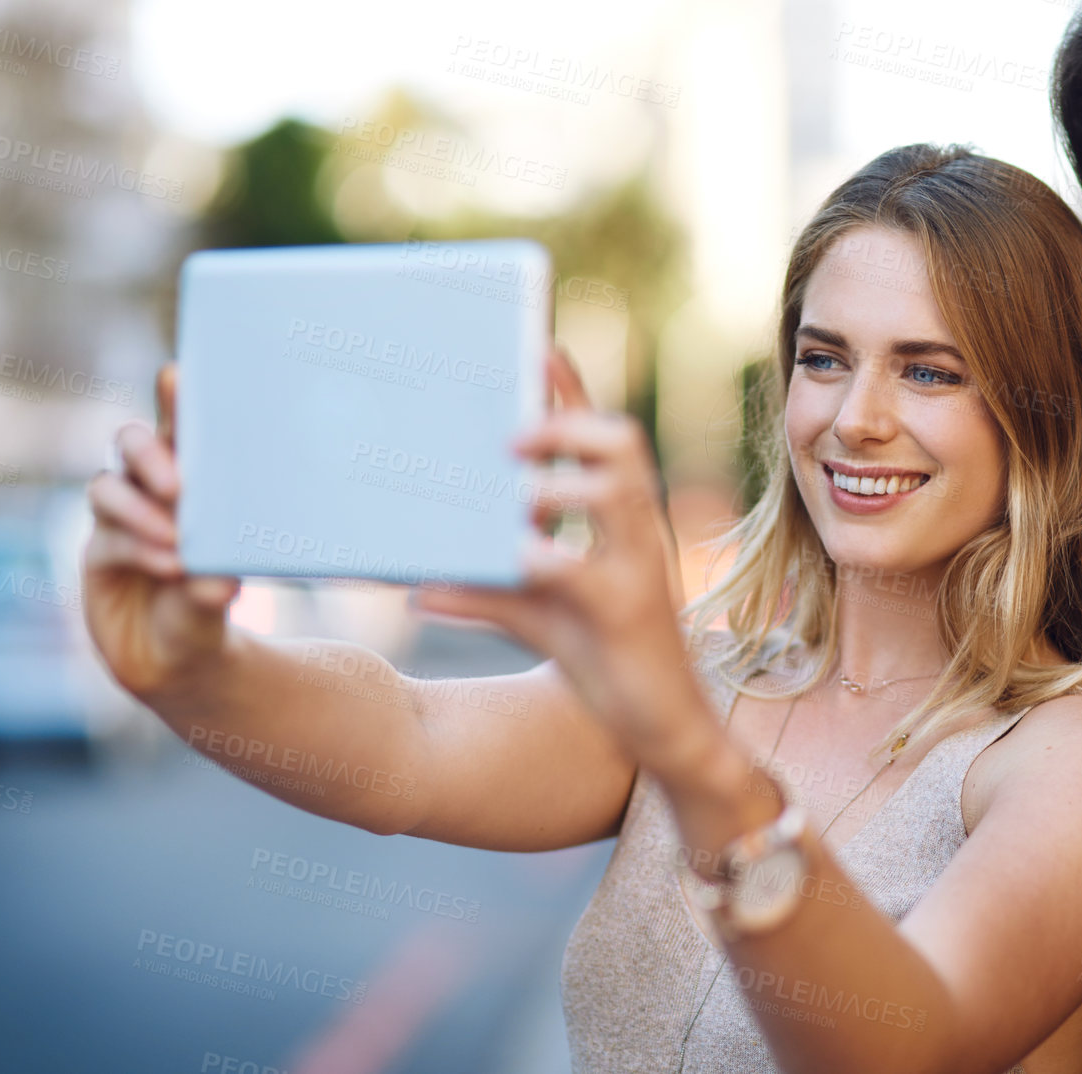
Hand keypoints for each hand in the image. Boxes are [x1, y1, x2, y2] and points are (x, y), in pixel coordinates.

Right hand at [82, 364, 240, 696]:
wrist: (186, 658)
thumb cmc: (219, 602)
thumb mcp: (229, 588)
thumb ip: (222, 579)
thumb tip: (220, 578)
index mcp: (194, 475)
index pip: (182, 427)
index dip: (177, 399)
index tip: (179, 376)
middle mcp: (151, 488)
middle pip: (132, 443)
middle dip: (150, 452)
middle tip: (181, 483)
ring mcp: (121, 519)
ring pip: (110, 488)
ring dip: (141, 509)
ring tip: (178, 537)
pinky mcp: (101, 554)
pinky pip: (109, 539)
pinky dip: (139, 547)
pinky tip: (172, 565)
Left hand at [416, 345, 710, 771]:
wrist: (663, 731)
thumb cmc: (603, 659)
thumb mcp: (541, 614)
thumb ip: (489, 588)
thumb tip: (418, 582)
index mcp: (622, 521)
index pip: (601, 440)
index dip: (571, 393)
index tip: (538, 350)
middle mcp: (637, 534)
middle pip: (623, 445)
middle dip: (568, 426)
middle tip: (511, 438)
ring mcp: (639, 570)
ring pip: (618, 494)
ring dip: (560, 484)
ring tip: (514, 495)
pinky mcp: (626, 613)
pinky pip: (574, 572)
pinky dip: (532, 559)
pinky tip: (487, 566)